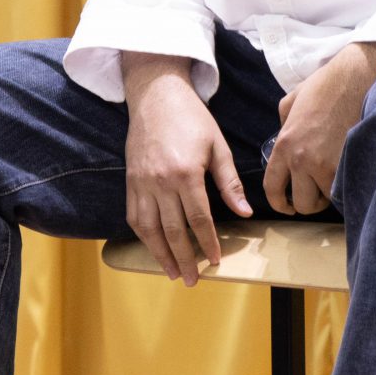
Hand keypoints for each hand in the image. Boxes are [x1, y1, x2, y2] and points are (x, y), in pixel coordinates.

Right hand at [122, 54, 251, 285]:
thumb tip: (245, 213)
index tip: (215, 261)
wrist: (156, 94)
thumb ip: (229, 182)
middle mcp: (160, 182)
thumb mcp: (218, 146)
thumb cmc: (192, 117)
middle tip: (193, 280)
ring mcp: (141, 183)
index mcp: (185, 174)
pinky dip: (143, 236)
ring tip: (172, 272)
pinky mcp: (130, 180)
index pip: (198, 219)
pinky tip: (153, 247)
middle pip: (172, 230)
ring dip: (160, 254)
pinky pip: (134, 216)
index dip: (208, 243)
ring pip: (148, 229)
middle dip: (184, 258)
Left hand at [265, 43, 375, 214]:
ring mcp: (326, 165)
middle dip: (308, 202)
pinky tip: (348, 175)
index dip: (278, 203)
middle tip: (316, 190)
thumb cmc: (327, 85)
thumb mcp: (292, 101)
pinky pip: (343, 192)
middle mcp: (302, 160)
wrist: (358, 77)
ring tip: (334, 180)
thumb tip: (285, 139)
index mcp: (285, 144)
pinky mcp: (348, 166)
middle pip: (300, 204)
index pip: (272, 188)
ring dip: (328, 196)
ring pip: (324, 202)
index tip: (286, 206)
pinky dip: (345, 189)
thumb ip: (283, 125)